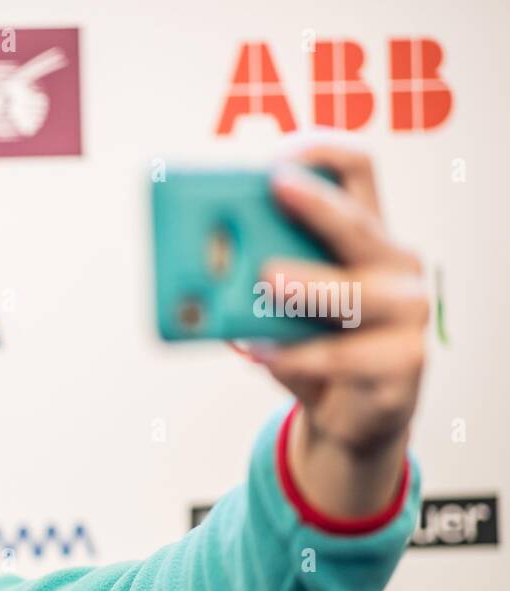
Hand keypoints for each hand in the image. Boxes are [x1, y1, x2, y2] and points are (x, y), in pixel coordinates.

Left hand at [251, 140, 428, 519]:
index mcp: (366, 238)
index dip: (321, 153)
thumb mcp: (280, 311)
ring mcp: (407, 314)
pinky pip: (341, 357)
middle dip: (315, 204)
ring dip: (309, 283)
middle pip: (358, 224)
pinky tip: (259, 353)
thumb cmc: (313, 348)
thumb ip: (253, 282)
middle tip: (274, 187)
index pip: (358, 172)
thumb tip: (200, 264)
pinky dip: (296, 356)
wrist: (349, 419)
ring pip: (357, 292)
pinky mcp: (402, 364)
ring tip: (267, 278)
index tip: (279, 154)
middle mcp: (396, 267)